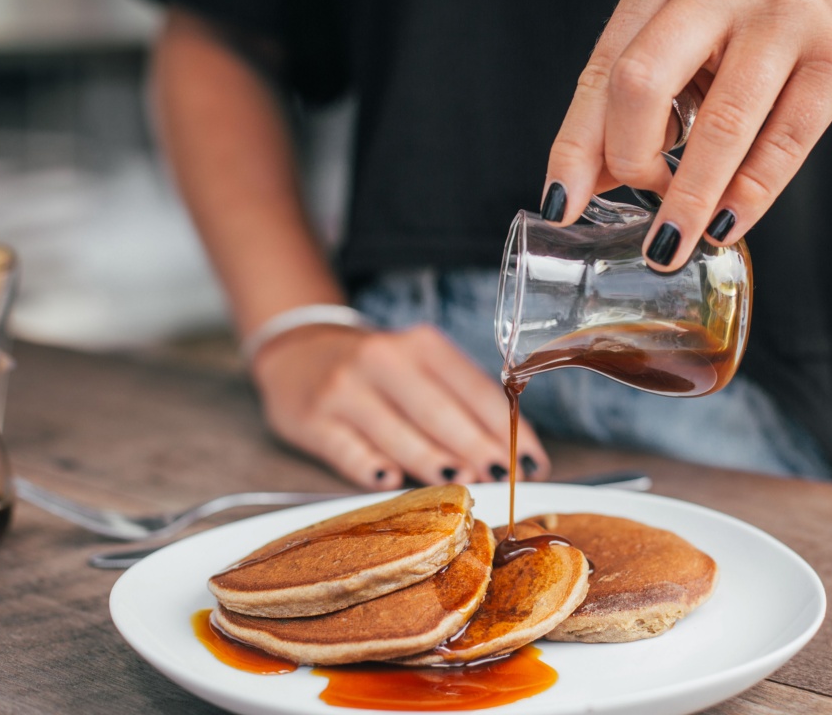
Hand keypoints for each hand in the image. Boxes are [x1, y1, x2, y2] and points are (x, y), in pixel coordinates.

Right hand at [251, 324, 550, 489]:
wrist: (298, 352)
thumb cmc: (377, 370)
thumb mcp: (419, 365)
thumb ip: (459, 402)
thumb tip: (507, 455)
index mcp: (421, 345)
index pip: (476, 390)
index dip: (509, 430)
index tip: (533, 463)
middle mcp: (383, 361)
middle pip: (440, 413)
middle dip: (477, 450)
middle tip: (502, 479)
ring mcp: (344, 390)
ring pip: (398, 434)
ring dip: (434, 464)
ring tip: (464, 486)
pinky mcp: (311, 419)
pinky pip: (348, 451)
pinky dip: (372, 469)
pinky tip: (393, 482)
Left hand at [544, 0, 831, 270]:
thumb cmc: (757, 46)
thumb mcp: (688, 65)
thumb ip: (635, 114)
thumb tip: (579, 187)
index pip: (604, 67)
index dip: (577, 142)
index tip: (560, 203)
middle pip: (641, 82)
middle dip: (629, 162)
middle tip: (638, 210)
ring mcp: (784, 13)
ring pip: (718, 123)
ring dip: (688, 200)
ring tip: (669, 247)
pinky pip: (784, 143)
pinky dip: (748, 196)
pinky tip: (725, 228)